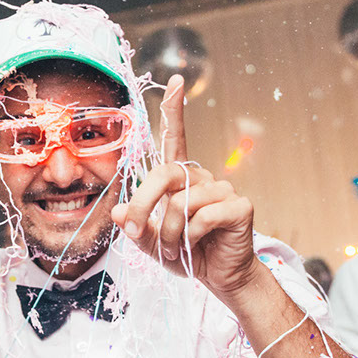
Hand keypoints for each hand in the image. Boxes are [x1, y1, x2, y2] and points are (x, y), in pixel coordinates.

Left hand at [111, 75, 260, 300]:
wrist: (221, 278)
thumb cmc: (187, 254)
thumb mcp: (153, 242)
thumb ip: (136, 226)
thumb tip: (118, 211)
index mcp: (181, 179)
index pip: (177, 138)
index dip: (175, 108)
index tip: (176, 79)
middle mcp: (202, 178)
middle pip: (165, 173)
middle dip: (144, 204)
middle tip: (138, 232)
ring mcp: (223, 190)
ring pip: (181, 203)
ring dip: (169, 233)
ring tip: (175, 249)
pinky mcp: (239, 207)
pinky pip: (203, 216)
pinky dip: (191, 236)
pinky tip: (198, 245)